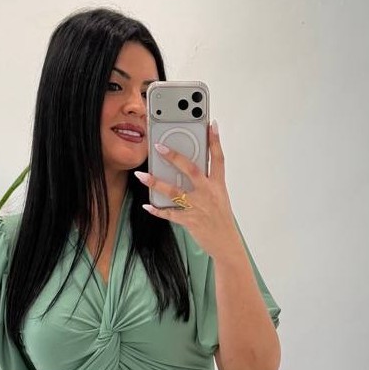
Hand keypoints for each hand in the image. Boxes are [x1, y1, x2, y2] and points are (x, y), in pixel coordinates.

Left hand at [134, 120, 242, 260]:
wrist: (226, 244)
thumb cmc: (221, 220)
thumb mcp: (219, 197)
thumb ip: (207, 183)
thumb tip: (191, 171)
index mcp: (218, 185)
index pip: (218, 159)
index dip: (215, 141)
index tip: (211, 125)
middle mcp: (208, 193)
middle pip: (191, 170)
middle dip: (174, 157)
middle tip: (159, 146)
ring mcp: (198, 207)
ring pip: (174, 191)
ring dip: (156, 182)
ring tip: (142, 175)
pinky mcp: (189, 221)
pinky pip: (169, 214)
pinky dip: (157, 210)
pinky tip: (147, 205)